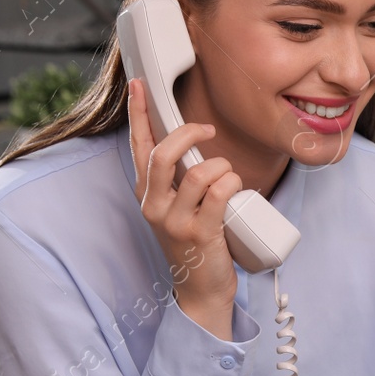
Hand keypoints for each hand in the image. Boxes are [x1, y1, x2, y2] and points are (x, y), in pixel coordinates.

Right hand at [127, 77, 242, 339]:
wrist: (202, 290)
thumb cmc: (197, 243)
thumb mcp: (179, 208)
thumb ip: (180, 179)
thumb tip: (194, 143)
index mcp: (148, 194)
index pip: (138, 147)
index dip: (138, 114)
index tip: (138, 85)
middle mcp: (154, 206)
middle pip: (164, 153)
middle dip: (189, 133)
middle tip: (207, 129)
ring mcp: (175, 221)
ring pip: (198, 172)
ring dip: (222, 166)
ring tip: (228, 176)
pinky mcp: (199, 233)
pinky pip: (219, 192)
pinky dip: (233, 182)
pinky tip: (236, 188)